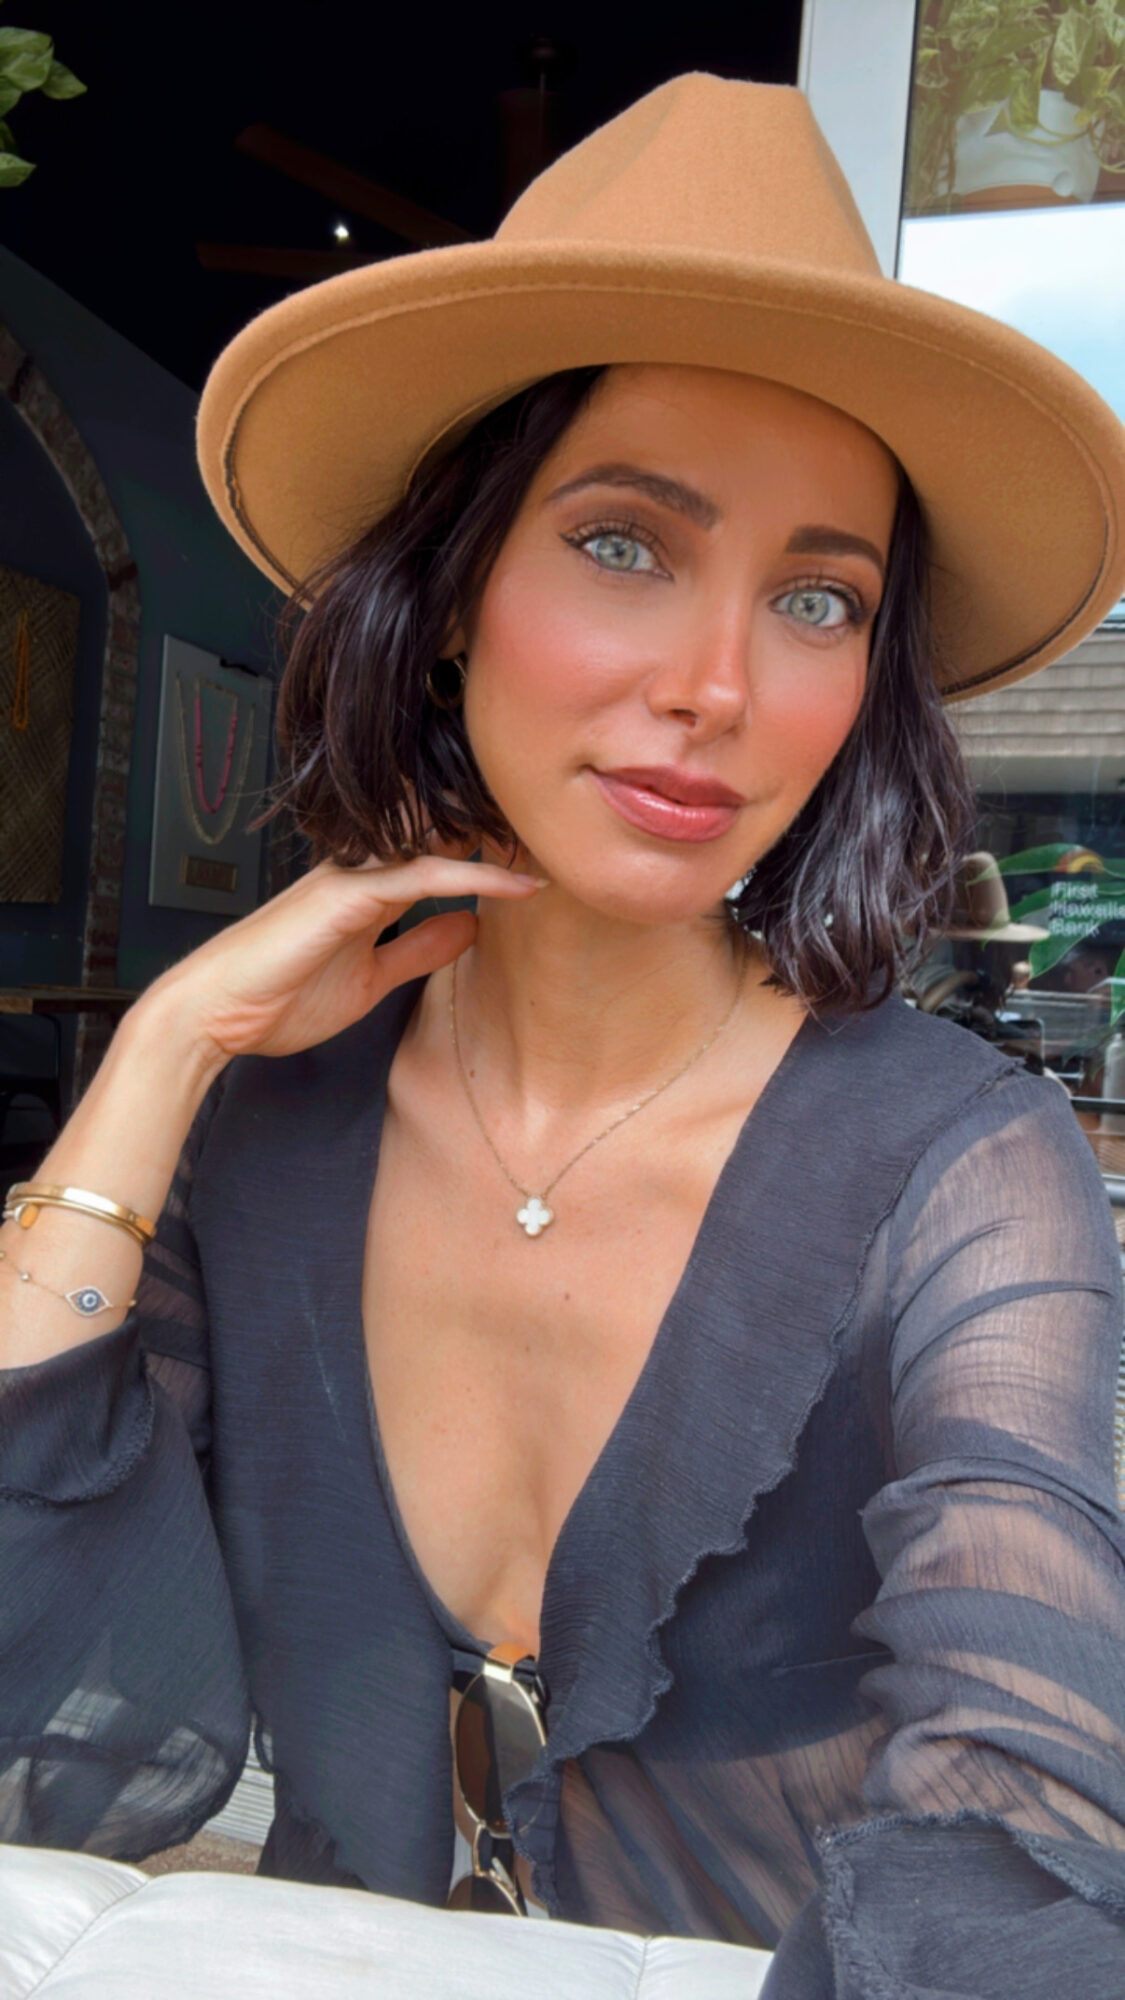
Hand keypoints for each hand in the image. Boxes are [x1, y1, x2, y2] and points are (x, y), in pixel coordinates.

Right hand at [143, 850, 543, 1066]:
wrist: (213, 1014)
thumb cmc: (278, 999)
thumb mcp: (371, 979)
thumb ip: (419, 950)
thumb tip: (470, 927)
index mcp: (365, 889)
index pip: (438, 854)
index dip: (489, 850)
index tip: (541, 856)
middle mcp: (362, 872)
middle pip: (444, 836)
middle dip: (502, 832)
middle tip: (560, 836)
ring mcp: (353, 878)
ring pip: (439, 843)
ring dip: (500, 844)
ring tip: (554, 848)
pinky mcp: (347, 895)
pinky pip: (424, 875)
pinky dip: (475, 877)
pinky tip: (518, 885)